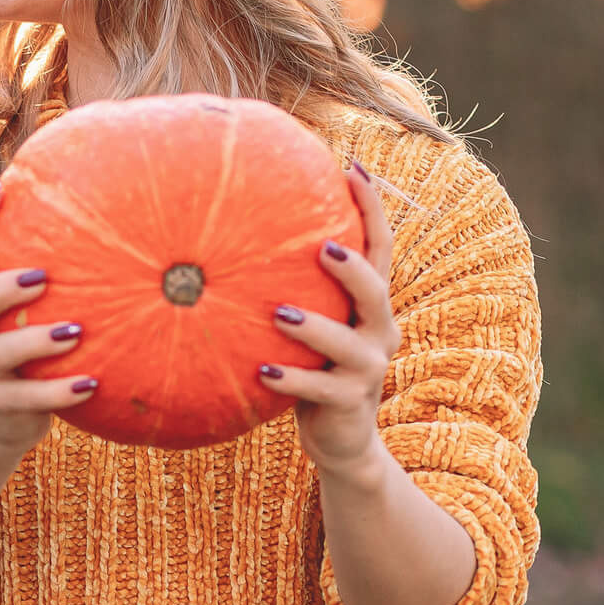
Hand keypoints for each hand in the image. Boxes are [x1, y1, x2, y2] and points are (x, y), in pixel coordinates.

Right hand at [0, 181, 96, 457]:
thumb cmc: (17, 343)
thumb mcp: (15, 309)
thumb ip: (34, 270)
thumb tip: (98, 211)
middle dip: (2, 289)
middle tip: (43, 277)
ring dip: (35, 342)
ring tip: (75, 332)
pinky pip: (26, 399)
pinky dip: (58, 392)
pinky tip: (92, 384)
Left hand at [264, 160, 400, 474]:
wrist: (340, 436)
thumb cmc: (312, 363)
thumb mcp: (307, 320)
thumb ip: (287, 283)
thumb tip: (223, 231)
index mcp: (370, 303)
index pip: (380, 248)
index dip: (372, 209)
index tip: (354, 168)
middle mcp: (379, 329)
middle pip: (378, 290)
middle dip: (353, 268)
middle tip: (322, 247)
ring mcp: (367, 368)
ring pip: (350, 342)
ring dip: (315, 327)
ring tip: (278, 314)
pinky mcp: (349, 402)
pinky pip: (323, 388)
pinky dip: (293, 379)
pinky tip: (261, 372)